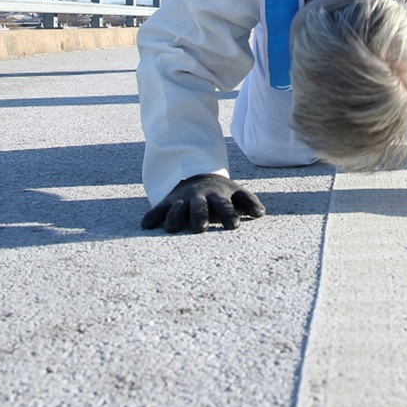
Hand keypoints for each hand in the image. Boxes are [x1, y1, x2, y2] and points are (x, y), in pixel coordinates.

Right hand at [141, 173, 265, 232]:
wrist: (198, 177)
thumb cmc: (221, 194)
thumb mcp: (236, 193)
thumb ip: (248, 202)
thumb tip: (260, 213)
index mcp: (218, 196)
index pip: (226, 206)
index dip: (230, 214)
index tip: (235, 225)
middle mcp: (199, 198)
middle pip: (199, 207)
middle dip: (199, 216)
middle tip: (200, 229)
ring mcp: (182, 200)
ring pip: (177, 208)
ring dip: (175, 217)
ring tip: (172, 228)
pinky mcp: (168, 202)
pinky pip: (158, 209)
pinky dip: (152, 216)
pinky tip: (145, 225)